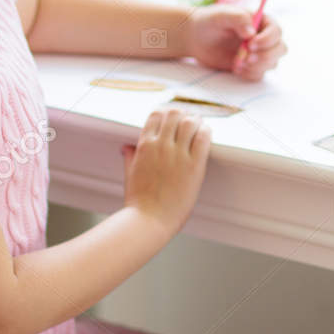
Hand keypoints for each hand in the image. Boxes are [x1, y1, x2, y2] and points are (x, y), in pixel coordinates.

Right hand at [121, 106, 211, 234]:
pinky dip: (206, 131)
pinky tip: (207, 133)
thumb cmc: (139, 202)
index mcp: (144, 146)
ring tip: (199, 124)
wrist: (149, 221)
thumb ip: (130, 157)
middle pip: (174, 114)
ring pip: (190, 122)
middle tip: (188, 119)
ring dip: (195, 120)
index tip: (172, 118)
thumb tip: (126, 147)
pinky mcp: (194, 166)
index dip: (166, 113)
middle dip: (182, 114)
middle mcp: (160, 146)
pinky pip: (203, 138)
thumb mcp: (130, 174)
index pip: (156, 115)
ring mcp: (178, 155)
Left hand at [187, 5, 285, 80]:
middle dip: (266, 56)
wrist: (197, 37)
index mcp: (262, 21)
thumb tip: (251, 32)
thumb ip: (238, 18)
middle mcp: (264, 37)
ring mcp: (259, 53)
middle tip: (247, 58)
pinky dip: (250, 74)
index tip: (251, 44)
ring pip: (272, 63)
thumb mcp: (222, 15)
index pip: (276, 31)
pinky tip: (236, 69)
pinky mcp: (251, 66)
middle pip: (280, 49)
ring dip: (257, 66)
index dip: (267, 40)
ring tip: (238, 63)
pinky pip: (259, 74)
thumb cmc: (211, 21)